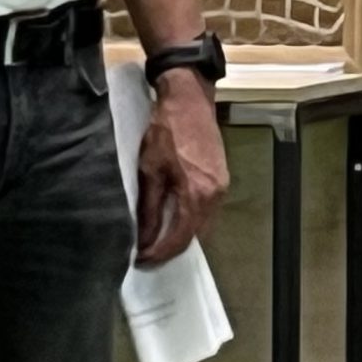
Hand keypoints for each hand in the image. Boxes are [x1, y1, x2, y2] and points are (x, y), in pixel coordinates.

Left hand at [136, 73, 230, 264]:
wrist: (189, 99)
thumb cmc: (165, 132)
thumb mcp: (150, 171)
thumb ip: (149, 209)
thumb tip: (143, 240)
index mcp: (197, 196)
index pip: (179, 240)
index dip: (158, 254)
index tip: (139, 261)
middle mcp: (215, 196)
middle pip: (194, 237)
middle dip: (170, 249)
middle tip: (146, 253)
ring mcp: (222, 187)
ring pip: (202, 224)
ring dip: (181, 234)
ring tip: (156, 237)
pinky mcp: (222, 178)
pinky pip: (207, 209)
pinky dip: (190, 218)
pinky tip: (173, 216)